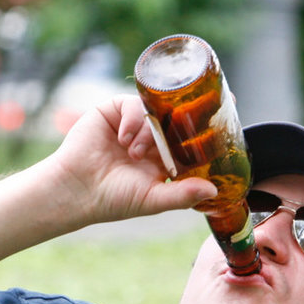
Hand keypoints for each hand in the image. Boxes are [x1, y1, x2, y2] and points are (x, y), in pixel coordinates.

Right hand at [46, 96, 217, 225]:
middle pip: (175, 118)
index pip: (189, 138)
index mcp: (162, 158)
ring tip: (133, 153)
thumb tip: (213, 190)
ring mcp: (132, 123)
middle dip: (185, 117)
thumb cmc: (112, 200)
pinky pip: (133, 103)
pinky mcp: (113, 111)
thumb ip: (182, 195)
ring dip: (148, 131)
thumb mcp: (152, 199)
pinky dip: (132, 120)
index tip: (227, 115)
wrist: (76, 190)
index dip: (205, 128)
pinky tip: (123, 139)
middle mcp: (150, 138)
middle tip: (198, 115)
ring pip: (154, 112)